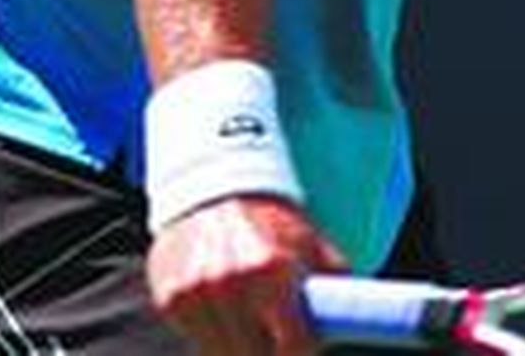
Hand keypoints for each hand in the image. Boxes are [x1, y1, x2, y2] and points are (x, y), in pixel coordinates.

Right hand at [148, 195, 344, 354]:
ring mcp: (197, 294)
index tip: (304, 348)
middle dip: (270, 352)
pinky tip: (222, 308)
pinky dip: (212, 334)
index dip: (302, 352)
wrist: (214, 186)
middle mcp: (232, 283)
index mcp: (273, 270)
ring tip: (249, 320)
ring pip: (223, 355)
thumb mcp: (311, 242)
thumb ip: (334, 284)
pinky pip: (197, 340)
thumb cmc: (272, 220)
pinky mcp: (170, 299)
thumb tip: (354, 321)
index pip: (294, 347)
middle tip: (277, 339)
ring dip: (240, 346)